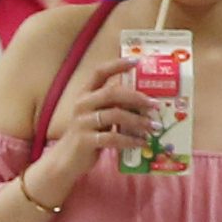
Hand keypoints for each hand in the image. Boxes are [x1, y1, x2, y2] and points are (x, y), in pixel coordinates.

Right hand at [37, 64, 157, 200]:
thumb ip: (114, 107)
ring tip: (154, 127)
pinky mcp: (86, 141)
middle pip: (112, 93)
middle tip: (156, 105)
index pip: (100, 73)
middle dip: (137, 97)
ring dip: (139, 121)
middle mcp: (82, 105)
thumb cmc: (87, 135)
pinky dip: (130, 140)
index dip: (117, 65)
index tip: (137, 60)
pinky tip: (141, 142)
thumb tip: (145, 102)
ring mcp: (83, 122)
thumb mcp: (98, 117)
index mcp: (85, 95)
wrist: (66, 161)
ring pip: (115, 115)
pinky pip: (113, 138)